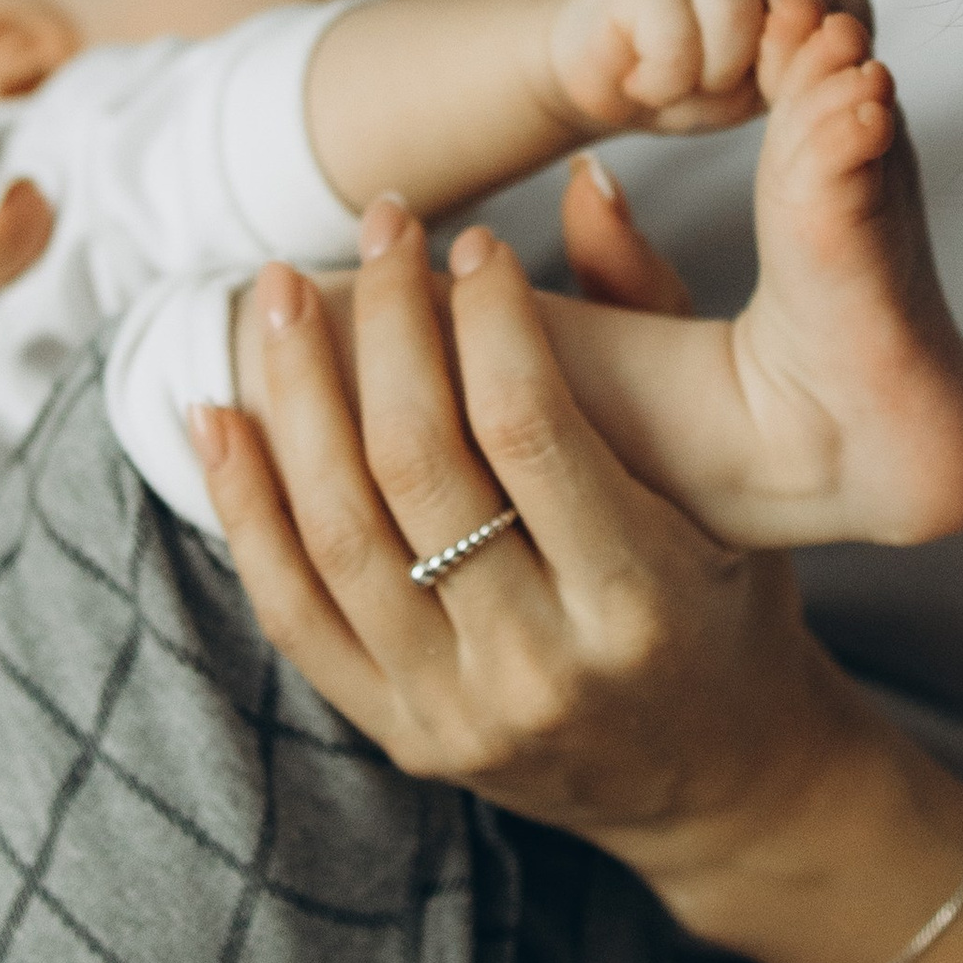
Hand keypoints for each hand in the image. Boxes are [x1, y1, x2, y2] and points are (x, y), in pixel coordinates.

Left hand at [189, 200, 892, 901]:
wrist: (722, 783)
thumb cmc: (735, 603)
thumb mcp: (740, 480)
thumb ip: (659, 324)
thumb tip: (586, 179)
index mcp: (642, 599)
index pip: (528, 429)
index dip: (486, 317)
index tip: (472, 241)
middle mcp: (542, 665)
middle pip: (418, 468)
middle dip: (386, 325)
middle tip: (377, 227)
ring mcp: (458, 712)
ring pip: (339, 532)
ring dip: (294, 396)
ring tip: (276, 293)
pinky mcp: (402, 736)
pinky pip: (294, 612)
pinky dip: (245, 507)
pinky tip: (222, 413)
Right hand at [544, 0, 870, 139]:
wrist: (593, 75)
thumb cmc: (686, 78)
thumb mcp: (759, 83)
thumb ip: (801, 66)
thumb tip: (838, 58)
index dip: (821, 56)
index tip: (778, 90)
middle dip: (780, 54)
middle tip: (740, 91)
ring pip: (736, 16)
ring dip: (711, 76)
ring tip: (682, 87)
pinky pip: (675, 38)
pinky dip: (663, 82)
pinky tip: (643, 83)